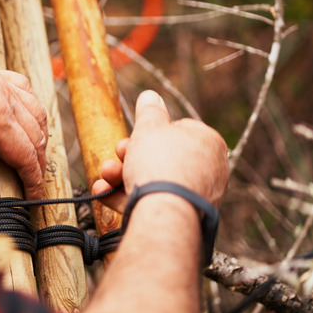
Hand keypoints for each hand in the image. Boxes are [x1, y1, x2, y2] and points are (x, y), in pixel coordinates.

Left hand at [0, 34, 47, 207]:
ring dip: (38, 137)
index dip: (33, 179)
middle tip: (33, 184)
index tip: (34, 197)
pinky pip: (24, 91)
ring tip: (32, 157)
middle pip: (36, 135)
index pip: (26, 154)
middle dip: (38, 163)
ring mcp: (0, 82)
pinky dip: (30, 109)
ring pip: (35, 112)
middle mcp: (5, 97)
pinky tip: (23, 118)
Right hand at [92, 90, 228, 211]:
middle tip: (117, 155)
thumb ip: (149, 112)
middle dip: (130, 156)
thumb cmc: (161, 163)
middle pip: (160, 157)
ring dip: (120, 176)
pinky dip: (126, 197)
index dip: (151, 133)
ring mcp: (195, 196)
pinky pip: (151, 202)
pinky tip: (103, 193)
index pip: (177, 130)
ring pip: (151, 181)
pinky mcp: (180, 217)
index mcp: (208, 142)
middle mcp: (208, 169)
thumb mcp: (149, 128)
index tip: (134, 137)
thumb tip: (150, 95)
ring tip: (105, 176)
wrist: (166, 210)